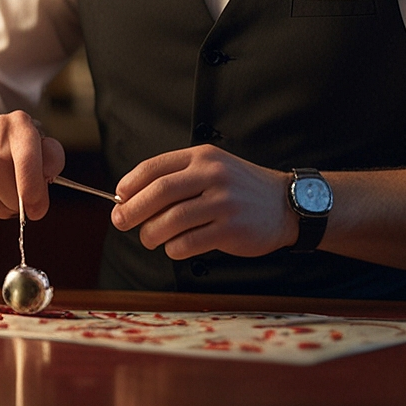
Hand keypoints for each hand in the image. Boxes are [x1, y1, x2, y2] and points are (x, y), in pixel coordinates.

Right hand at [0, 110, 64, 220]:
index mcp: (18, 124)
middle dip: (31, 195)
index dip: (35, 188)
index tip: (38, 206)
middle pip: (20, 192)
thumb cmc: (16, 144)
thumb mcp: (41, 141)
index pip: (27, 161)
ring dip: (18, 202)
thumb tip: (39, 195)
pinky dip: (5, 206)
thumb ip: (53, 160)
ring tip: (12, 180)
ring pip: (10, 205)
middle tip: (29, 181)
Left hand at [111, 146, 292, 258]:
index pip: (155, 167)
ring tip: (149, 238)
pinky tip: (174, 248)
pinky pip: (189, 242)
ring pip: (171, 220)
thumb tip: (130, 198)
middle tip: (121, 221)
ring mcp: (223, 202)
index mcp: (202, 157)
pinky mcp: (231, 229)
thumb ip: (177, 178)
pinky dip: (173, 248)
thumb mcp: (212, 169)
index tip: (119, 197)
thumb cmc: (240, 189)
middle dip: (132, 210)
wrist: (286, 204)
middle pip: (159, 192)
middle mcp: (212, 175)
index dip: (130, 184)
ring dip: (151, 233)